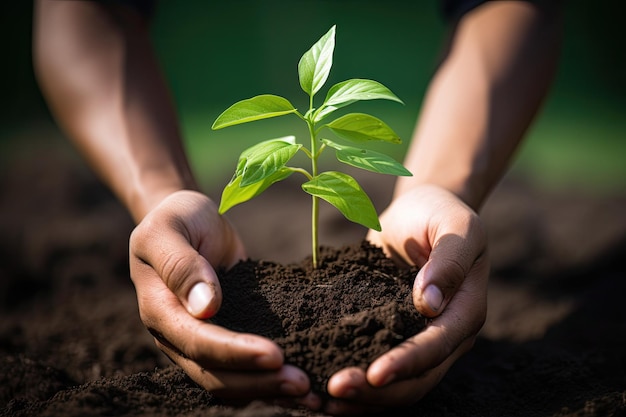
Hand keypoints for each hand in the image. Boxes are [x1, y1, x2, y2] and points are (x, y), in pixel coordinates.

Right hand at [129, 190, 318, 406]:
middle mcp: (179, 335)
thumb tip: (206, 308)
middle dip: (259, 383)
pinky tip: (305, 377)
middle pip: (216, 375)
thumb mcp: (169, 229)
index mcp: (161, 311)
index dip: (235, 354)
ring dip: (268, 389)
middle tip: (303, 384)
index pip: (198, 343)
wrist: (187, 219)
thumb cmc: (176, 218)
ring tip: (309, 393)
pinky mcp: (228, 332)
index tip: (275, 355)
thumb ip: (181, 265)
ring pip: (232, 381)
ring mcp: (202, 338)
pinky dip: (271, 376)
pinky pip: (246, 365)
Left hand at [325, 184, 488, 413]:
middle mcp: (445, 335)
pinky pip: (375, 365)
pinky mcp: (391, 334)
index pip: (437, 347)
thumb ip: (449, 261)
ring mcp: (417, 339)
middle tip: (332, 390)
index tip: (374, 374)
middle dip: (376, 392)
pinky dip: (354, 381)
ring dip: (362, 398)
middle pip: (416, 379)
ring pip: (396, 385)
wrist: (420, 212)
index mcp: (465, 312)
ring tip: (320, 400)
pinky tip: (319, 381)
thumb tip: (429, 305)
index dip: (407, 364)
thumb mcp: (456, 226)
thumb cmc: (440, 214)